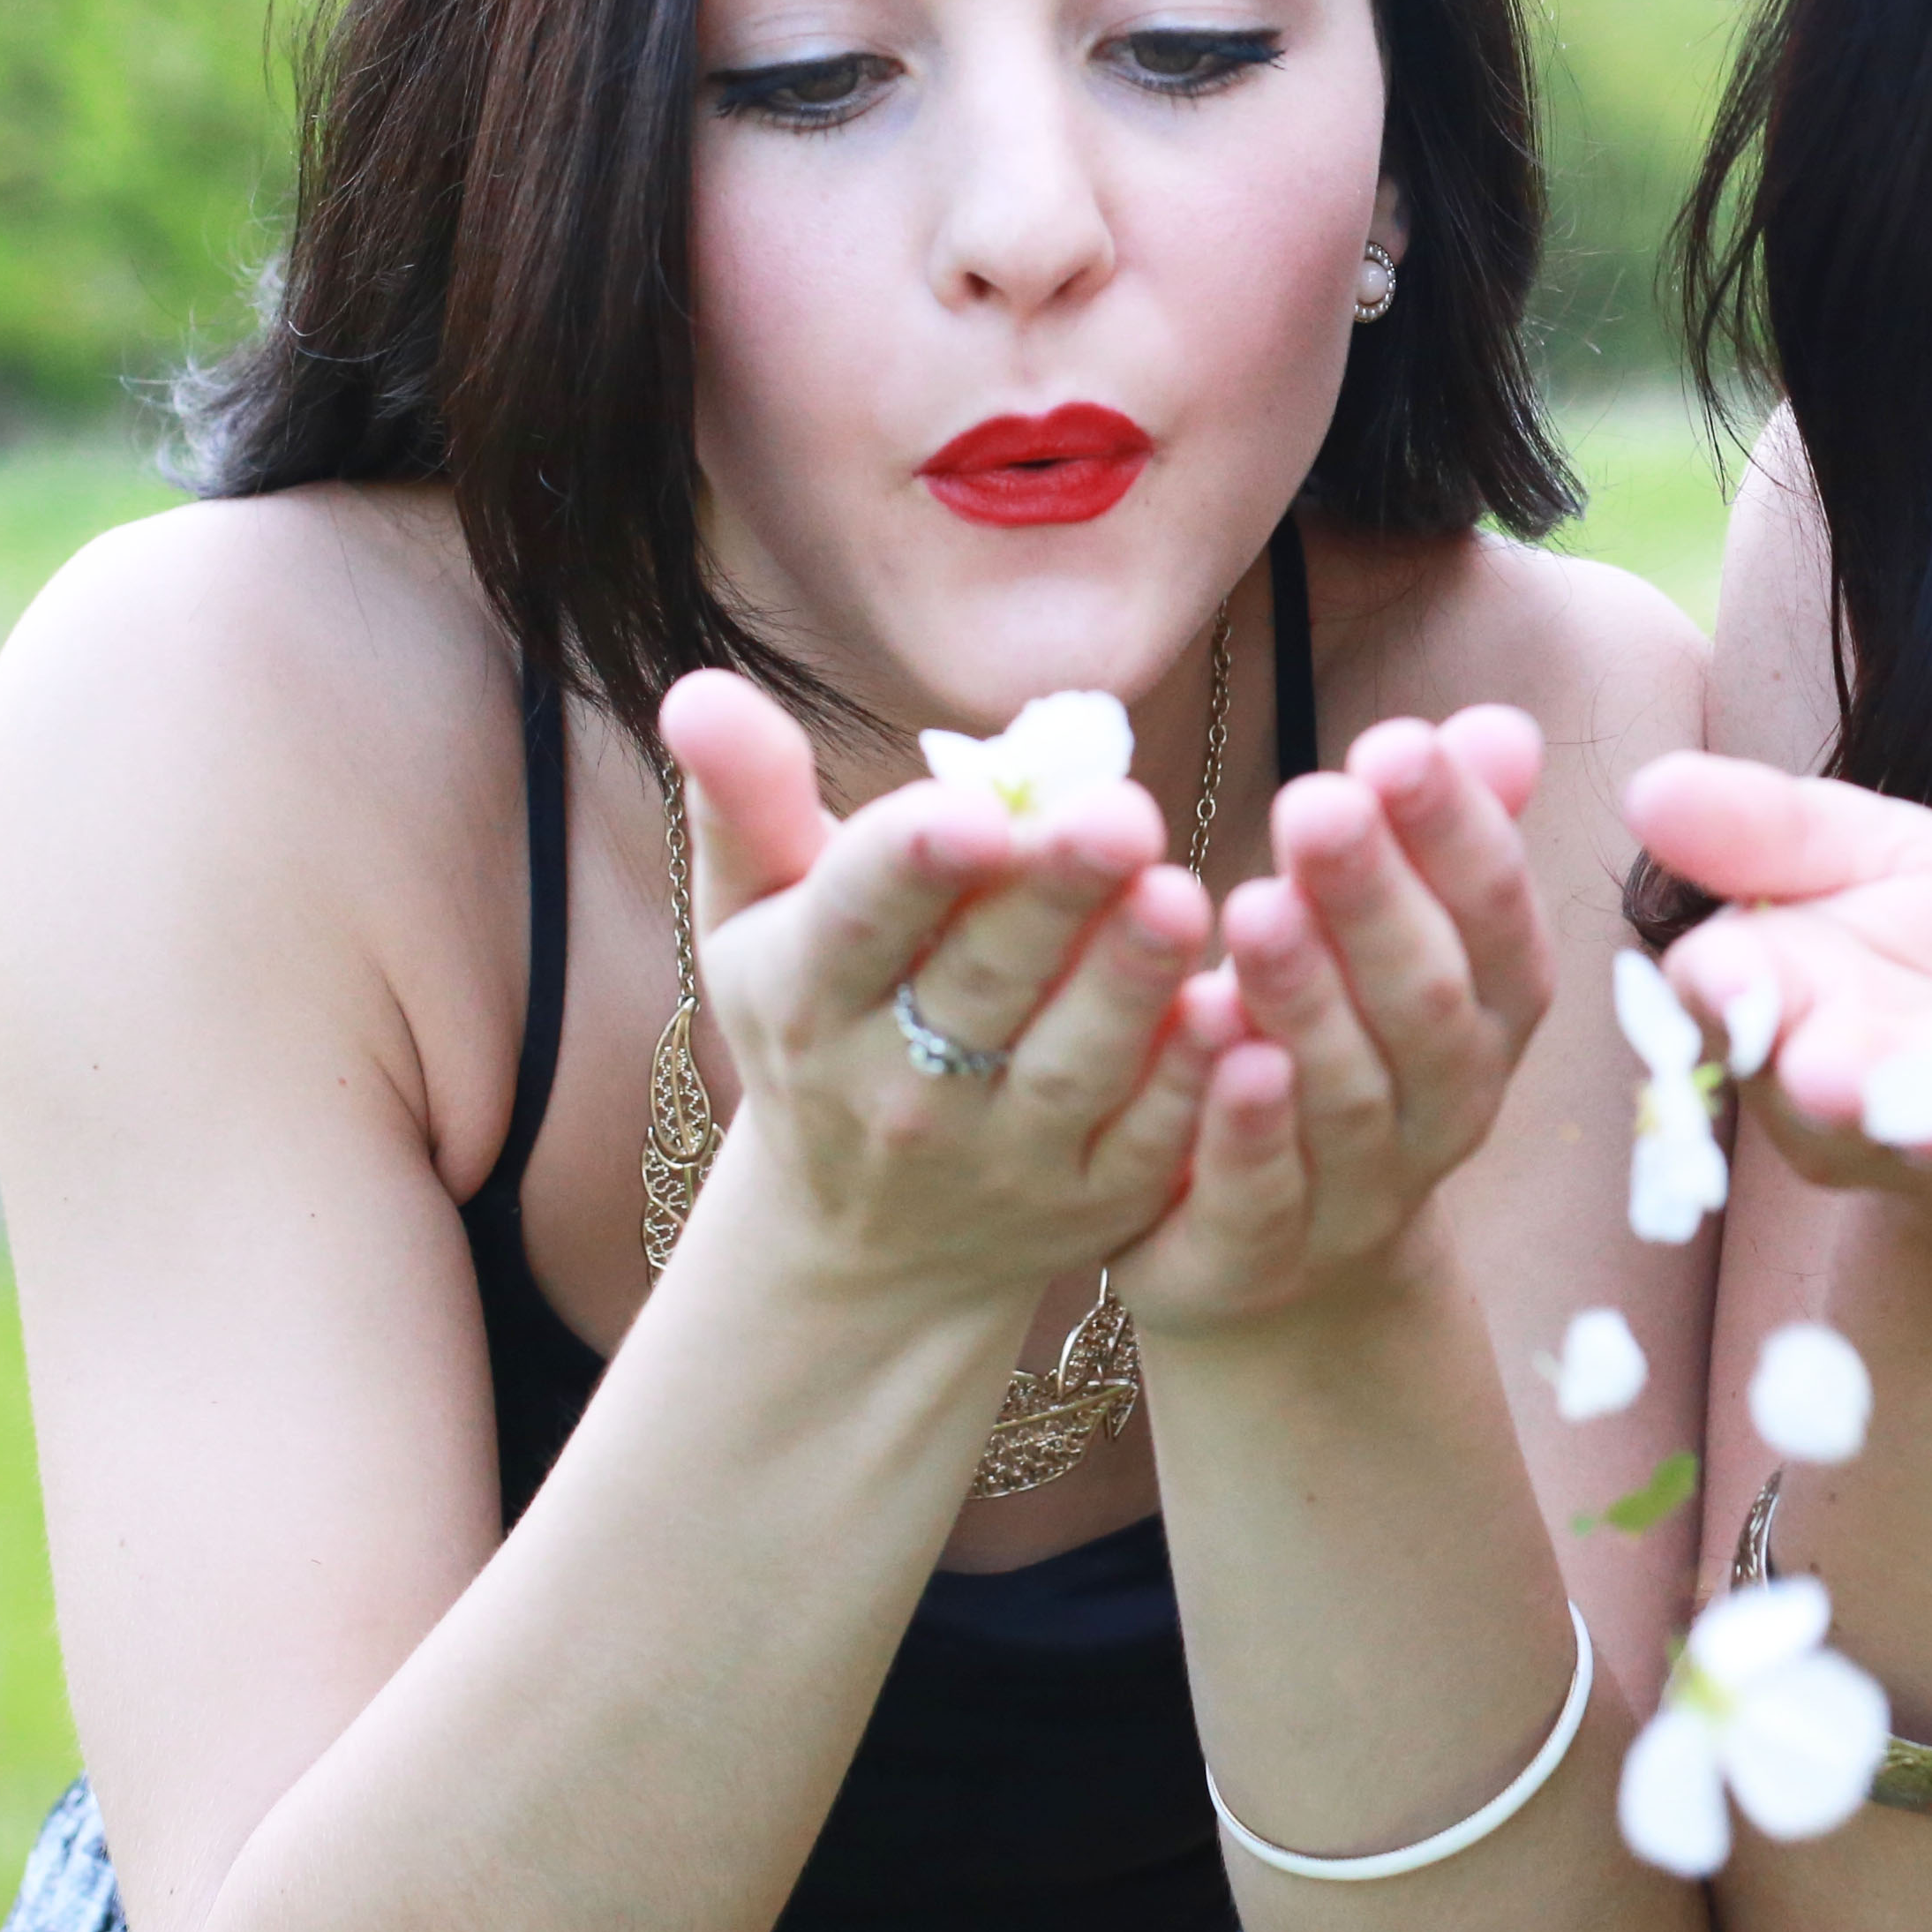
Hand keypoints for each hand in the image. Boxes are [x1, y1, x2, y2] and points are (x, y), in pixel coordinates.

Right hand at [664, 671, 1215, 1316]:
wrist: (865, 1242)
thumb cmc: (818, 1024)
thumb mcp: (758, 921)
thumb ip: (747, 801)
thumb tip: (696, 689)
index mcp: (806, 997)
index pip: (857, 920)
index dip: (914, 864)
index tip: (976, 809)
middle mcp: (895, 1088)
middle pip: (980, 982)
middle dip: (1050, 899)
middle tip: (1122, 815)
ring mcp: (1000, 1158)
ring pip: (1071, 1065)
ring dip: (1128, 984)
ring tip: (1179, 896)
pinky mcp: (1092, 1205)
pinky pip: (1148, 1144)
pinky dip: (1192, 1088)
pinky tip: (1235, 1012)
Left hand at [1113, 709, 1555, 1333]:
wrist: (1280, 1267)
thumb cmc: (1334, 1054)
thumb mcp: (1391, 946)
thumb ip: (1439, 841)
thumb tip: (1504, 728)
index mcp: (1487, 1017)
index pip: (1494, 921)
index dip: (1455, 835)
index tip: (1394, 744)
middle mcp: (1444, 1109)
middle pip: (1426, 1004)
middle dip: (1376, 902)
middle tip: (1316, 803)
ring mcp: (1359, 1195)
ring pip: (1346, 1097)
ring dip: (1307, 1001)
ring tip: (1253, 907)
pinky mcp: (1260, 1258)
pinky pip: (1263, 1198)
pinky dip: (1244, 1130)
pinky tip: (1214, 1050)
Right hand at [1624, 753, 1931, 1242]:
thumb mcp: (1862, 856)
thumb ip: (1766, 831)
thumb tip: (1646, 785)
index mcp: (1797, 1024)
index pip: (1741, 1011)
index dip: (1738, 1003)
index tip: (1740, 984)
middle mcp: (1882, 1111)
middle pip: (1857, 1105)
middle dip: (1867, 1092)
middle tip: (1850, 1077)